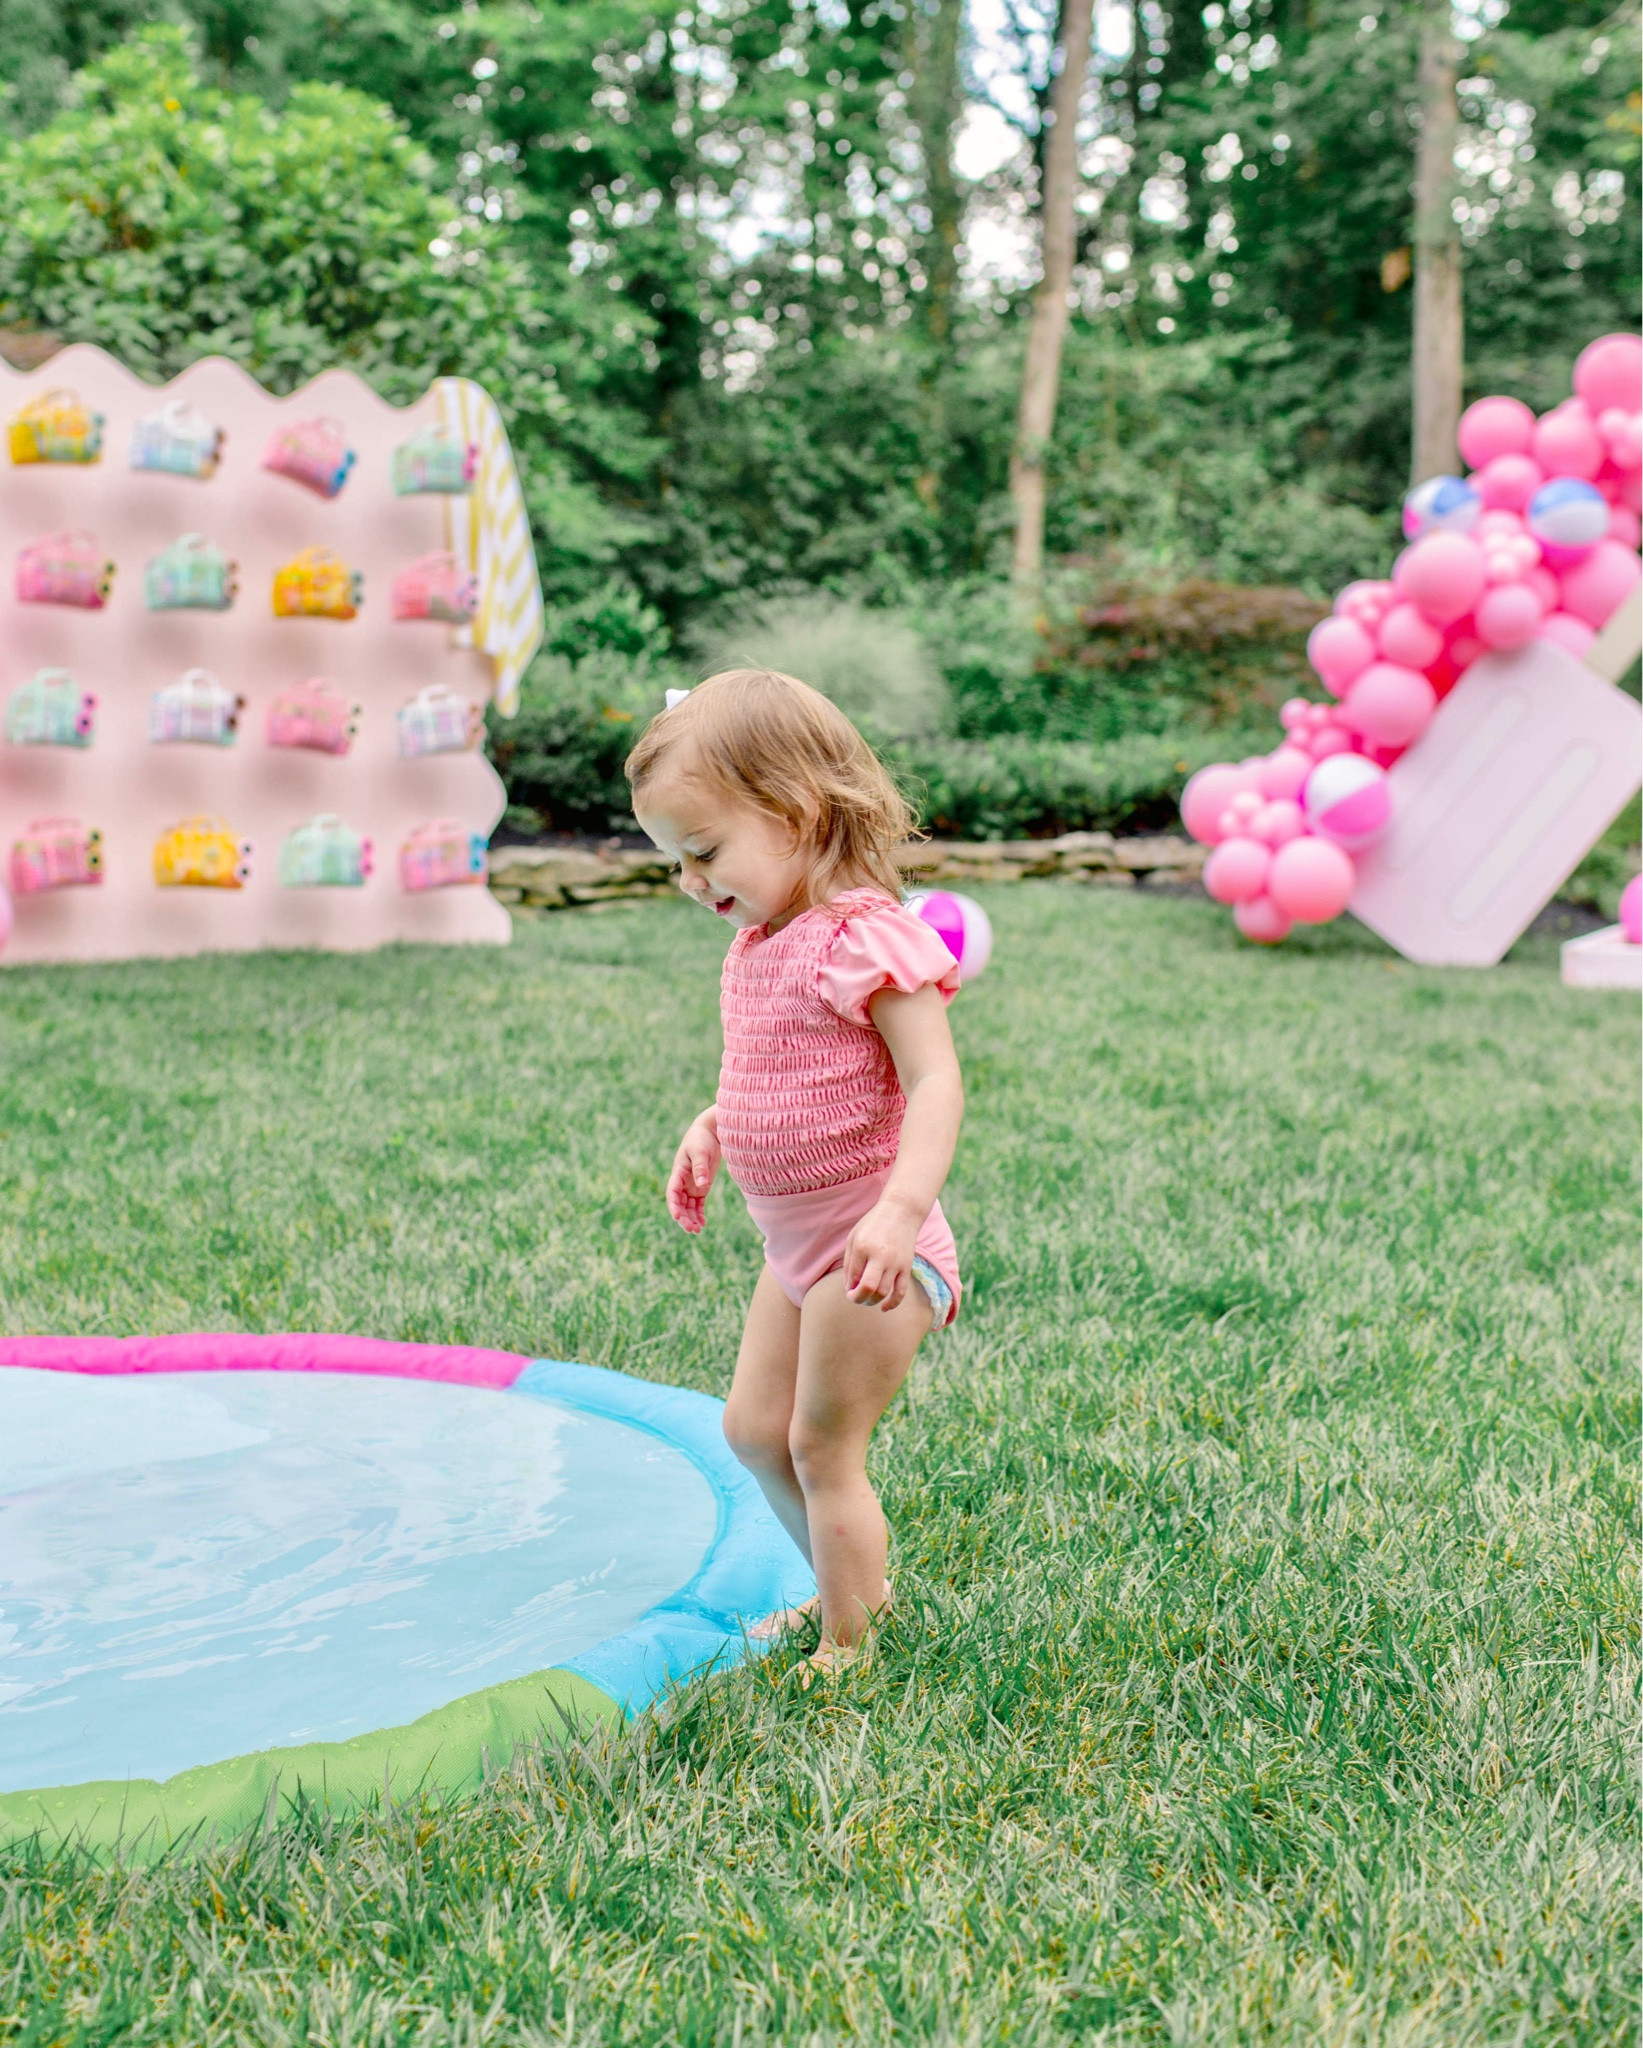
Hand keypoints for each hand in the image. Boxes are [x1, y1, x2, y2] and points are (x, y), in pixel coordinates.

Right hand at [666, 1113, 720, 1232]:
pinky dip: (699, 1214)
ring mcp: (692, 1185)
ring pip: (688, 1207)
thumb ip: (700, 1168)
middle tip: (692, 1229)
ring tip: (697, 1231)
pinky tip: (703, 1224)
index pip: (672, 1193)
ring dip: (691, 1219)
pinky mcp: (702, 1187)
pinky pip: (698, 1204)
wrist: (711, 1132)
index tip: (677, 1216)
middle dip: (684, 1218)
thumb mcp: (700, 1152)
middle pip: (680, 1204)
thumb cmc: (702, 1140)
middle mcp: (682, 1181)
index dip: (673, 1205)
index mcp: (678, 1172)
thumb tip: (702, 1185)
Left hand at [841, 1199, 920, 1311]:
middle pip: (868, 1288)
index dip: (848, 1287)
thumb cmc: (873, 1224)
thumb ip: (849, 1263)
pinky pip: (901, 1291)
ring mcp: (895, 1262)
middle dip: (858, 1299)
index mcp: (863, 1247)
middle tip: (855, 1298)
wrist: (901, 1211)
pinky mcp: (906, 1266)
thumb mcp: (854, 1237)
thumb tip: (850, 1288)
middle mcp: (880, 1256)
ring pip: (883, 1292)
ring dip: (872, 1301)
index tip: (849, 1288)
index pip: (852, 1276)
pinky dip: (893, 1303)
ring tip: (867, 1298)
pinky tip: (884, 1308)